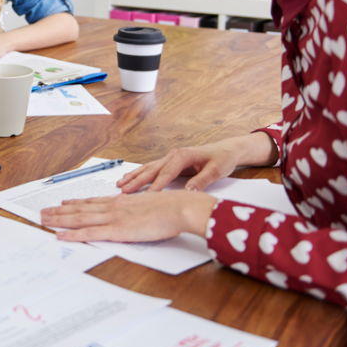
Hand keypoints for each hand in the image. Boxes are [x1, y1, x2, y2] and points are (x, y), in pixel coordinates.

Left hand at [41, 191, 217, 241]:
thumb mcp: (149, 205)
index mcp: (121, 202)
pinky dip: (73, 234)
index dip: (75, 202)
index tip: (62, 202)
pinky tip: (60, 236)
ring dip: (59, 219)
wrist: (180, 208)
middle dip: (59, 210)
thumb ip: (136, 210)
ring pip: (79, 218)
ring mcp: (113, 218)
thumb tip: (132, 215)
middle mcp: (113, 207)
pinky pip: (90, 233)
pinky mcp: (117, 230)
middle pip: (80, 208)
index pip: (92, 202)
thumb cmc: (171, 208)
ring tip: (43, 219)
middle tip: (43, 212)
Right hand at [117, 140, 246, 192]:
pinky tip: (130, 179)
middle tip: (124, 191)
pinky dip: (139, 174)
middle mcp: (173, 155)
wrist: (225, 150)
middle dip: (137, 180)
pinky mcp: (170, 162)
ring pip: (148, 168)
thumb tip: (188, 192)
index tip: (148, 196)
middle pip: (152, 169)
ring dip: (134, 176)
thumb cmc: (222, 159)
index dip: (157, 185)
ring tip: (120, 185)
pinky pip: (151, 169)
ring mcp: (170, 157)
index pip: (167, 172)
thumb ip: (201, 181)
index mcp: (184, 155)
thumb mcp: (216, 171)